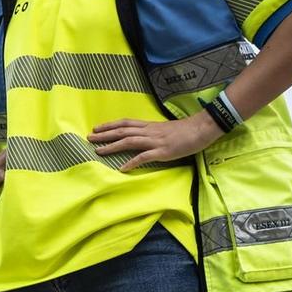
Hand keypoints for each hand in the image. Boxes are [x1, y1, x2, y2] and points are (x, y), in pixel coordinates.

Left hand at [90, 112, 219, 172]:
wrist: (202, 129)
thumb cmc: (185, 130)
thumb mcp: (164, 129)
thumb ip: (152, 133)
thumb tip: (141, 138)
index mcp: (149, 126)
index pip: (126, 123)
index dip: (110, 125)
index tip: (97, 128)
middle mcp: (149, 132)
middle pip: (123, 131)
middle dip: (105, 134)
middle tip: (89, 138)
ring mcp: (155, 141)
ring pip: (129, 141)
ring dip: (112, 146)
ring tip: (98, 151)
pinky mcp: (163, 152)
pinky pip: (144, 157)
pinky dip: (132, 162)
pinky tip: (122, 168)